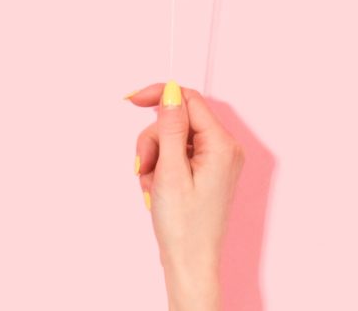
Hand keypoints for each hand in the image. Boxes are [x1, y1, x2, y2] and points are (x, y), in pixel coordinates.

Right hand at [128, 81, 243, 310]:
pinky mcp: (207, 172)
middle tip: (146, 168)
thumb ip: (171, 127)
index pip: (189, 100)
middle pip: (178, 121)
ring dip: (155, 157)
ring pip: (174, 138)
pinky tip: (158, 190)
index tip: (134, 100)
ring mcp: (216, 161)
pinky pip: (178, 155)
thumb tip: (171, 92)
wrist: (189, 266)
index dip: (161, 96)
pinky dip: (162, 168)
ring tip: (152, 186)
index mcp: (221, 145)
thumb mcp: (170, 171)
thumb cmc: (183, 228)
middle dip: (155, 141)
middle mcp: (223, 149)